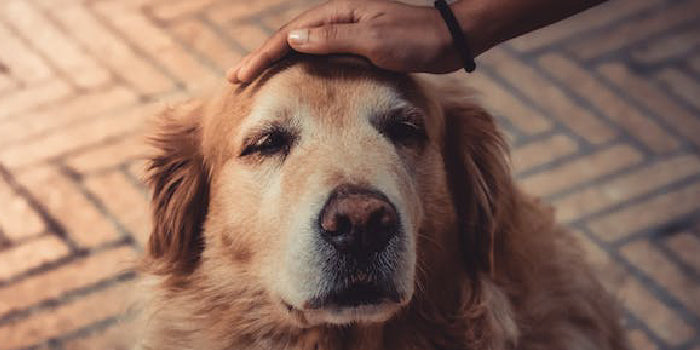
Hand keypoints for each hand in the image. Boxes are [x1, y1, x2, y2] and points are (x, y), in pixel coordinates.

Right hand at [227, 0, 465, 82]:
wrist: (448, 40)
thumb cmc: (415, 39)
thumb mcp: (373, 40)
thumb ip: (332, 39)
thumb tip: (291, 40)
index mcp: (337, 13)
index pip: (289, 36)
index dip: (263, 55)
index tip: (241, 74)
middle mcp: (338, 18)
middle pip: (290, 38)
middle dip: (262, 57)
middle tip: (236, 77)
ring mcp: (347, 31)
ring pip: (302, 46)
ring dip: (277, 60)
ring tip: (255, 75)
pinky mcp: (357, 43)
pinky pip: (319, 53)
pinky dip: (299, 64)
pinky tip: (293, 74)